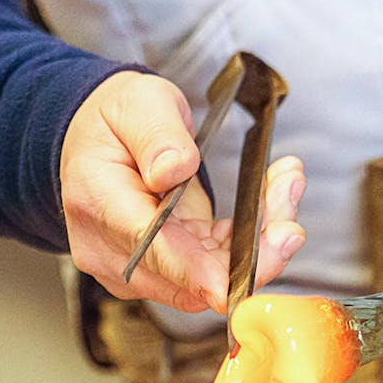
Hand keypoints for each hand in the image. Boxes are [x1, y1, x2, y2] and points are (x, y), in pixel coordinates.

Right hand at [59, 71, 306, 313]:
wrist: (93, 139)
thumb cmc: (114, 120)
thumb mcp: (138, 104)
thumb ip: (157, 136)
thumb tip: (173, 171)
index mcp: (100, 204)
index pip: (154, 251)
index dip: (203, 272)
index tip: (246, 272)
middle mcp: (113, 250)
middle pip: (192, 278)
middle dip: (254, 246)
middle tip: (289, 189)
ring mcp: (136, 267)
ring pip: (211, 278)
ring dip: (259, 241)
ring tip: (286, 182)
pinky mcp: (162, 269)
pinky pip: (213, 269)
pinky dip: (248, 241)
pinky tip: (269, 200)